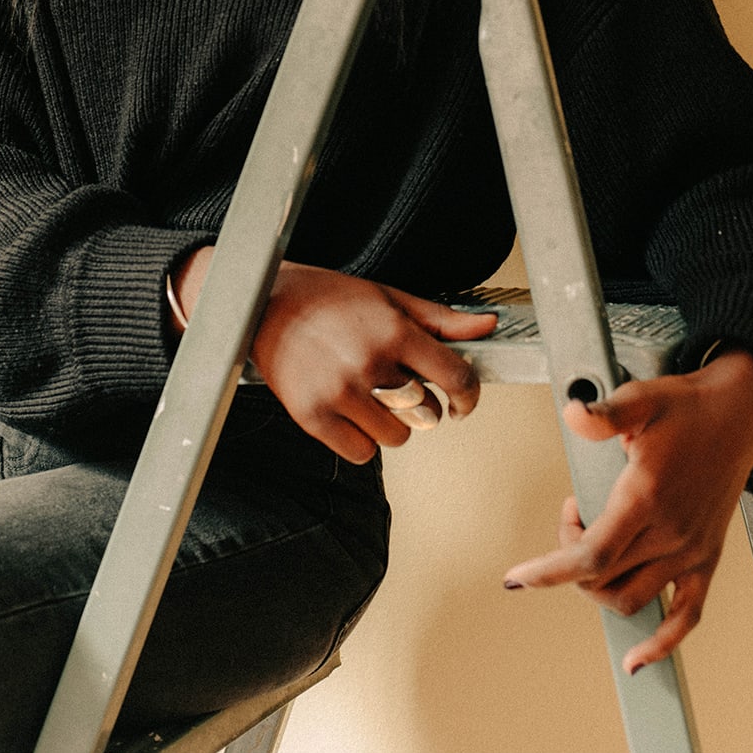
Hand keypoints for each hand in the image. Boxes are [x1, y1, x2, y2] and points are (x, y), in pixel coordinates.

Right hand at [171, 247, 496, 463]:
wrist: (263, 306)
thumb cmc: (331, 300)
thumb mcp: (391, 299)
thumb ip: (442, 320)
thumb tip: (489, 327)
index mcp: (394, 332)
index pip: (455, 377)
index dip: (469, 395)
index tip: (465, 403)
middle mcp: (369, 364)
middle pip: (427, 413)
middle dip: (423, 405)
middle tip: (402, 387)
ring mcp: (339, 394)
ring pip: (396, 437)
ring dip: (392, 424)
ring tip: (371, 397)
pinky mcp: (312, 417)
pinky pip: (361, 453)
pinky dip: (362, 439)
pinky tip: (351, 413)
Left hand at [501, 348, 752, 673]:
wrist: (742, 413)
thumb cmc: (691, 407)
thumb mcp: (643, 399)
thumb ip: (605, 413)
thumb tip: (573, 412)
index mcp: (648, 497)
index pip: (590, 555)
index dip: (547, 572)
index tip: (516, 579)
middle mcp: (670, 532)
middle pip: (601, 579)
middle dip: (568, 560)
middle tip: (574, 517)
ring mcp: (690, 551)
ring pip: (629, 600)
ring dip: (598, 586)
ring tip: (598, 547)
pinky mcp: (706, 559)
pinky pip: (686, 616)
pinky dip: (661, 643)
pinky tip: (637, 659)